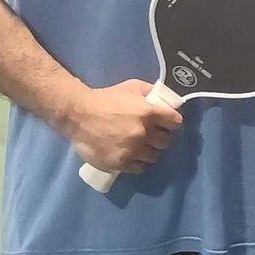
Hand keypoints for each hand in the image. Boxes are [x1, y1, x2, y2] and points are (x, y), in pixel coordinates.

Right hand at [66, 79, 183, 173]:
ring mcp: (132, 150)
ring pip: (154, 156)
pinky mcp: (120, 163)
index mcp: (149, 113)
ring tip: (141, 146)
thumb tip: (165, 100)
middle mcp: (143, 133)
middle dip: (161, 137)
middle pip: (166, 141)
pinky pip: (140, 168)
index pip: (175, 122)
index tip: (168, 123)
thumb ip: (151, 92)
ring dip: (150, 151)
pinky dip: (138, 162)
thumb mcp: (131, 87)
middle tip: (152, 134)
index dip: (172, 122)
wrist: (78, 115)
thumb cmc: (106, 99)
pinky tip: (133, 156)